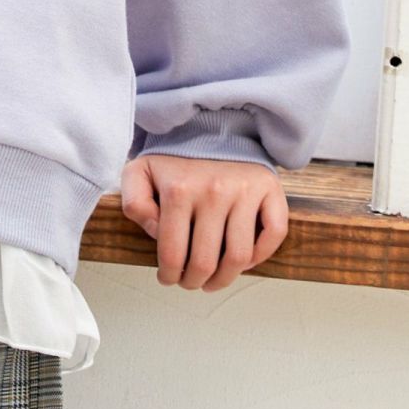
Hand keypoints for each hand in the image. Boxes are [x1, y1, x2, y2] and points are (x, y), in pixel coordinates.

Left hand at [120, 153, 288, 290]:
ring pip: (240, 257)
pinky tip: (243, 260)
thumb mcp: (140, 172)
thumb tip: (156, 233)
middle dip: (194, 282)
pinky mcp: (270, 189)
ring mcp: (245, 190)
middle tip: (190, 282)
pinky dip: (261, 256)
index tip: (168, 278)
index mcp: (179, 189)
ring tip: (213, 280)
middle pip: (206, 262)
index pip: (173, 253)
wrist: (210, 126)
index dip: (169, 275)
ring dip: (225, 279)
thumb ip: (135, 203)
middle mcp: (214, 190)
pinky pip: (274, 234)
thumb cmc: (175, 158)